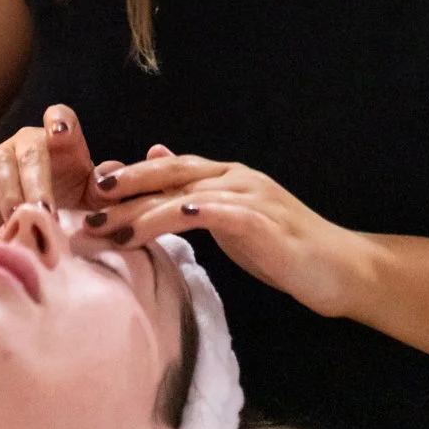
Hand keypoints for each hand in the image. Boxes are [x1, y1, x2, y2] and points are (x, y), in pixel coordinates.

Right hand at [0, 104, 120, 239]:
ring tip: (16, 216)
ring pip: (3, 165)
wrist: (16, 216)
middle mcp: (31, 143)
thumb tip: (112, 177)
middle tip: (46, 211)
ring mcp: (2, 155)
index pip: (61, 118)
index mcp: (63, 142)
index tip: (61, 134)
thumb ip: (104, 190)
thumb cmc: (63, 200)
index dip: (60, 122)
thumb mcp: (87, 198)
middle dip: (38, 183)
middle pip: (33, 154)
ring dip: (10, 192)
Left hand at [82, 147, 360, 318]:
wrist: (340, 268)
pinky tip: (174, 217)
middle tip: (88, 204)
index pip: (168, 170)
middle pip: (171, 174)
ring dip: (146, 212)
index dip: (129, 177)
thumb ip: (198, 197)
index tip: (91, 191)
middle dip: (126, 188)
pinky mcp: (266, 222)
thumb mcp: (233, 219)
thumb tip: (155, 160)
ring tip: (113, 229)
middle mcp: (237, 178)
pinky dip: (198, 212)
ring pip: (189, 195)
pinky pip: (225, 213)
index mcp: (226, 177)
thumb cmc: (283, 248)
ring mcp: (253, 198)